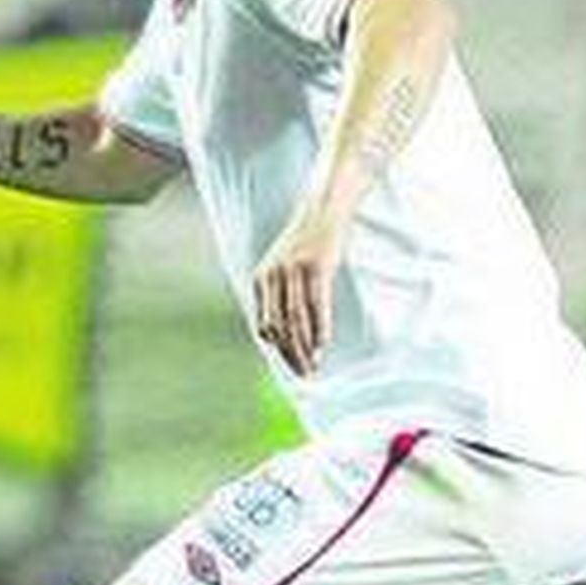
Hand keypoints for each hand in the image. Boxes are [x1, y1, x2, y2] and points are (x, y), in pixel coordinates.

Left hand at [251, 207, 342, 375]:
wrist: (324, 209)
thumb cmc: (307, 242)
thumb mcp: (282, 267)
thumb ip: (278, 296)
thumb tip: (276, 336)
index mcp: (261, 278)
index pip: (265, 326)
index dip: (279, 351)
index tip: (293, 367)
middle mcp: (273, 275)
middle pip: (280, 327)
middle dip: (292, 355)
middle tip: (305, 375)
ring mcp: (293, 270)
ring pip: (297, 320)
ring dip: (305, 347)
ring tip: (314, 366)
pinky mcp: (316, 266)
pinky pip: (316, 305)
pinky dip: (319, 328)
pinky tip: (323, 344)